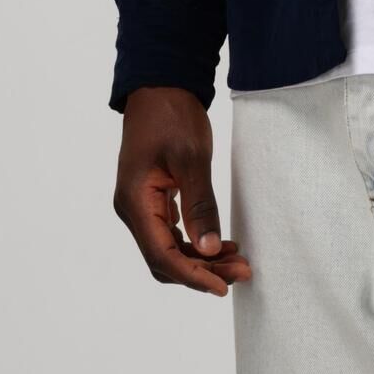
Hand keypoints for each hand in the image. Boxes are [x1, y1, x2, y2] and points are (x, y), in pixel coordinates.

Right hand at [113, 87, 249, 294]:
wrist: (160, 87)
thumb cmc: (172, 115)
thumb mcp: (191, 159)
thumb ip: (199, 206)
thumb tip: (209, 248)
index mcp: (135, 201)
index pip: (161, 255)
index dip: (192, 276)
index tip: (221, 287)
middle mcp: (132, 210)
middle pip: (164, 259)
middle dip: (202, 271)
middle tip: (241, 271)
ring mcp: (140, 207)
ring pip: (169, 250)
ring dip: (202, 260)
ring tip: (238, 261)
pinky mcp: (153, 201)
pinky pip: (171, 235)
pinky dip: (195, 244)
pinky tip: (222, 245)